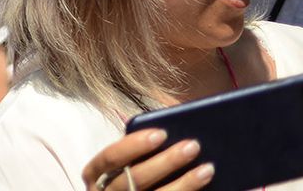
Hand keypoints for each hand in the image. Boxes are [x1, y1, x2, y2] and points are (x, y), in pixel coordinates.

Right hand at [80, 128, 209, 190]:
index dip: (134, 145)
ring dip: (184, 183)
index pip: (110, 157)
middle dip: (166, 162)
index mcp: (95, 174)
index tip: (161, 133)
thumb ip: (139, 145)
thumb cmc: (130, 177)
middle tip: (193, 145)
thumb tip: (170, 118)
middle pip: (135, 179)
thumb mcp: (125, 161)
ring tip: (208, 168)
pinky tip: (205, 187)